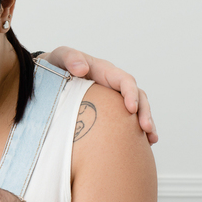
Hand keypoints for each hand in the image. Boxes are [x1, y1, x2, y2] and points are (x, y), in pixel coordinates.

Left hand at [41, 46, 156, 143]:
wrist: (50, 74)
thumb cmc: (58, 64)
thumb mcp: (61, 56)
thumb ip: (71, 58)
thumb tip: (82, 69)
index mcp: (105, 72)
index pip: (125, 81)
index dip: (131, 94)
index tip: (131, 109)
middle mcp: (114, 85)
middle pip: (138, 96)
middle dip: (144, 112)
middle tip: (146, 128)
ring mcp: (113, 98)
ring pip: (137, 109)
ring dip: (146, 123)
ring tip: (151, 140)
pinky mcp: (110, 110)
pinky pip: (126, 120)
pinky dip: (136, 131)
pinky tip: (143, 144)